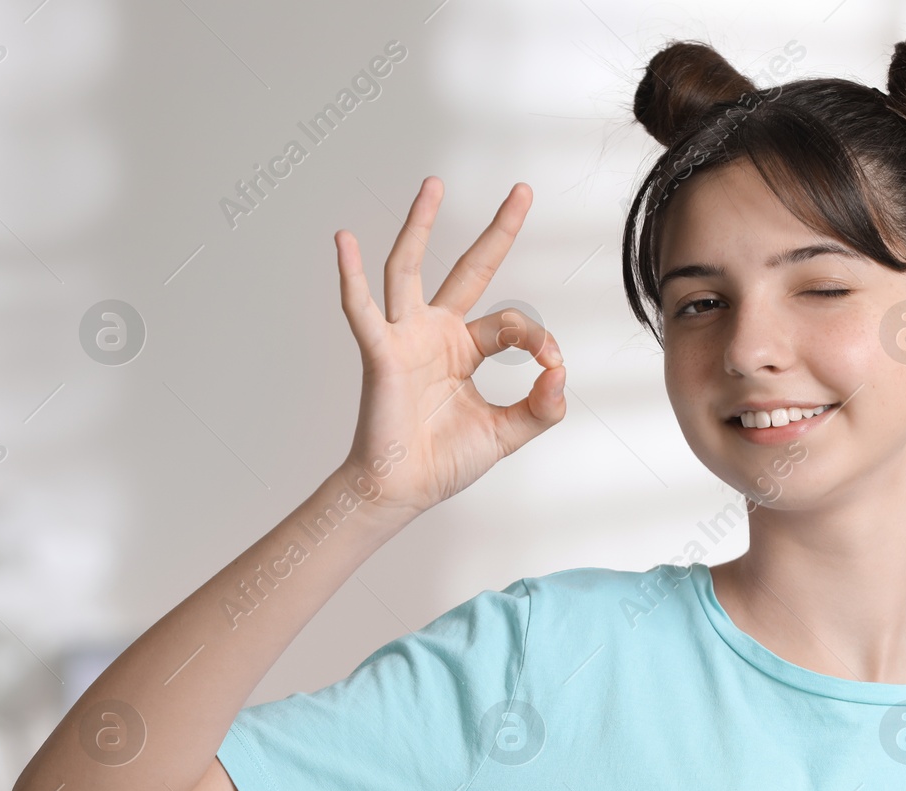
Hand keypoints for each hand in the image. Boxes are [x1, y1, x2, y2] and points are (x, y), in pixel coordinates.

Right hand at [333, 176, 564, 519]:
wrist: (404, 490)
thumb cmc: (444, 461)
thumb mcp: (508, 432)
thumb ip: (542, 407)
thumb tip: (561, 373)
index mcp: (466, 348)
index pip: (513, 323)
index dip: (539, 340)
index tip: (552, 368)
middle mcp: (436, 333)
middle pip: (470, 268)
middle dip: (497, 230)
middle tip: (522, 190)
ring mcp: (406, 337)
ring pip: (410, 268)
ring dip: (420, 225)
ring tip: (433, 186)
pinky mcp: (380, 352)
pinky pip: (361, 308)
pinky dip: (350, 275)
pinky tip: (344, 241)